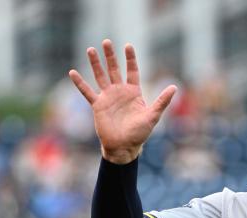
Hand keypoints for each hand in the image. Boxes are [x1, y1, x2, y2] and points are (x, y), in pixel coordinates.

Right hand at [68, 40, 176, 163]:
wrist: (123, 147)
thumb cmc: (139, 133)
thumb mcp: (153, 116)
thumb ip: (162, 101)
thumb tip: (174, 87)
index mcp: (133, 93)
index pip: (132, 71)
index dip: (130, 58)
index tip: (128, 46)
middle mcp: (120, 92)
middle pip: (114, 69)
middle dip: (110, 56)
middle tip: (106, 41)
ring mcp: (108, 97)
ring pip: (100, 76)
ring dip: (95, 64)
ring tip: (90, 49)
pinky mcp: (98, 105)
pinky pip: (87, 92)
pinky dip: (80, 83)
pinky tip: (72, 72)